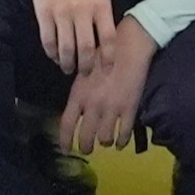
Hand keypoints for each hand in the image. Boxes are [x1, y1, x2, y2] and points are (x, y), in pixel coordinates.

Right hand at [28, 0, 117, 73]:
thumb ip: (103, 13)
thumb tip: (105, 41)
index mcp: (100, 4)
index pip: (108, 38)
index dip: (108, 57)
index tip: (107, 68)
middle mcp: (81, 10)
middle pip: (86, 48)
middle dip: (86, 66)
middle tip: (85, 74)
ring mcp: (61, 12)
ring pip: (65, 48)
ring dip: (67, 63)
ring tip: (69, 69)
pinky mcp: (43, 13)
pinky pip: (48, 40)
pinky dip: (51, 53)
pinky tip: (55, 57)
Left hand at [55, 15, 154, 156]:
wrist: (130, 45)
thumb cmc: (104, 54)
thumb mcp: (84, 73)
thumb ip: (79, 94)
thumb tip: (77, 111)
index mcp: (78, 95)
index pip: (66, 125)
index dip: (65, 141)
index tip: (66, 149)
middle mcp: (93, 105)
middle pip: (85, 137)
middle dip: (86, 147)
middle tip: (88, 149)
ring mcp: (112, 108)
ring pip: (105, 139)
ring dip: (105, 142)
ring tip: (106, 141)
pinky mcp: (129, 108)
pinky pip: (124, 133)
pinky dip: (122, 141)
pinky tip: (121, 142)